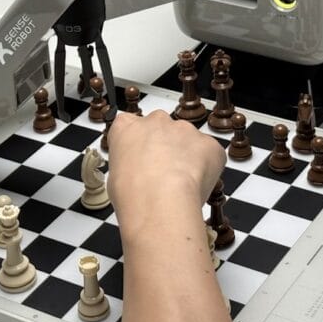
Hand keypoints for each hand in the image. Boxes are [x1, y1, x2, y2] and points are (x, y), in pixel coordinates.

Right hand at [106, 110, 224, 235]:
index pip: (130, 126)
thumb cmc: (132, 194)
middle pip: (161, 130)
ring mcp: (184, 129)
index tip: (140, 161)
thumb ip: (128, 165)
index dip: (137, 146)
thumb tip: (138, 174)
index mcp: (127, 126)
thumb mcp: (114, 179)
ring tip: (178, 185)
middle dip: (163, 148)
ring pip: (187, 141)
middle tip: (161, 175)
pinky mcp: (209, 143)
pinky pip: (209, 154)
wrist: (160, 200)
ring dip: (185, 158)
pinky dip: (206, 168)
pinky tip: (195, 185)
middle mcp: (156, 121)